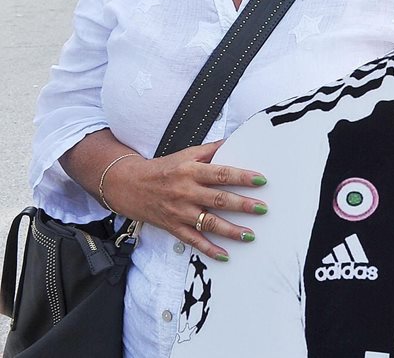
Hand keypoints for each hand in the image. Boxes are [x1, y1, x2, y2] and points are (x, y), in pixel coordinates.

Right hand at [103, 142, 268, 261]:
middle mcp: (186, 192)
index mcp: (191, 171)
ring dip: (230, 230)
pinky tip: (225, 255)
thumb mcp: (186, 154)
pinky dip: (209, 249)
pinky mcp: (173, 227)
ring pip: (208, 223)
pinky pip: (193, 240)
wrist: (128, 185)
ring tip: (250, 235)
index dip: (241, 177)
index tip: (261, 180)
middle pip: (218, 199)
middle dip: (242, 205)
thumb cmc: (162, 169)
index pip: (220, 174)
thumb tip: (234, 140)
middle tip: (262, 208)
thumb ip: (210, 150)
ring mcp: (179, 212)